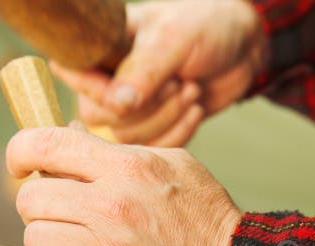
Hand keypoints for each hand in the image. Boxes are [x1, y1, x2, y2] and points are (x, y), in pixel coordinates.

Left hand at [6, 125, 241, 245]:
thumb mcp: (174, 165)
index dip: (20, 153)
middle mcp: (111, 208)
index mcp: (126, 168)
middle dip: (45, 209)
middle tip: (71, 219)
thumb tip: (69, 144)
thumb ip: (119, 154)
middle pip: (30, 200)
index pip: (42, 144)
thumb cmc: (209, 222)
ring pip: (37, 243)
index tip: (23, 166)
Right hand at [51, 0, 267, 145]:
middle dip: (146, 107)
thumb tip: (115, 106)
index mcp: (101, 45)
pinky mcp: (153, 128)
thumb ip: (142, 72)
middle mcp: (107, 78)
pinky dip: (179, 133)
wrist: (243, 47)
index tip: (136, 88)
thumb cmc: (204, 27)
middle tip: (177, 82)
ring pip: (127, 137)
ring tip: (191, 89)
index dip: (98, 90)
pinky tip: (196, 108)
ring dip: (167, 118)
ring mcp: (129, 107)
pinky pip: (152, 149)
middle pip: (100, 118)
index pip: (71, 75)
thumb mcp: (173, 39)